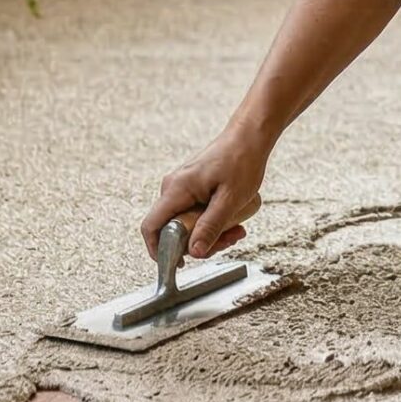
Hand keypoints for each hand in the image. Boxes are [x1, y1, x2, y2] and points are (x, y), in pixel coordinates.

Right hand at [141, 129, 268, 259]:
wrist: (249, 137)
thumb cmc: (241, 161)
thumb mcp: (230, 200)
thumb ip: (211, 227)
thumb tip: (195, 252)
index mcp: (176, 189)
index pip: (151, 227)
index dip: (158, 250)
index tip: (176, 265)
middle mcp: (173, 188)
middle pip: (173, 230)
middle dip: (199, 242)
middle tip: (228, 240)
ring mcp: (181, 188)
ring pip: (187, 224)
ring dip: (210, 233)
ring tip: (236, 230)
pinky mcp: (191, 188)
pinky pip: (195, 213)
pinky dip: (211, 221)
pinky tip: (232, 221)